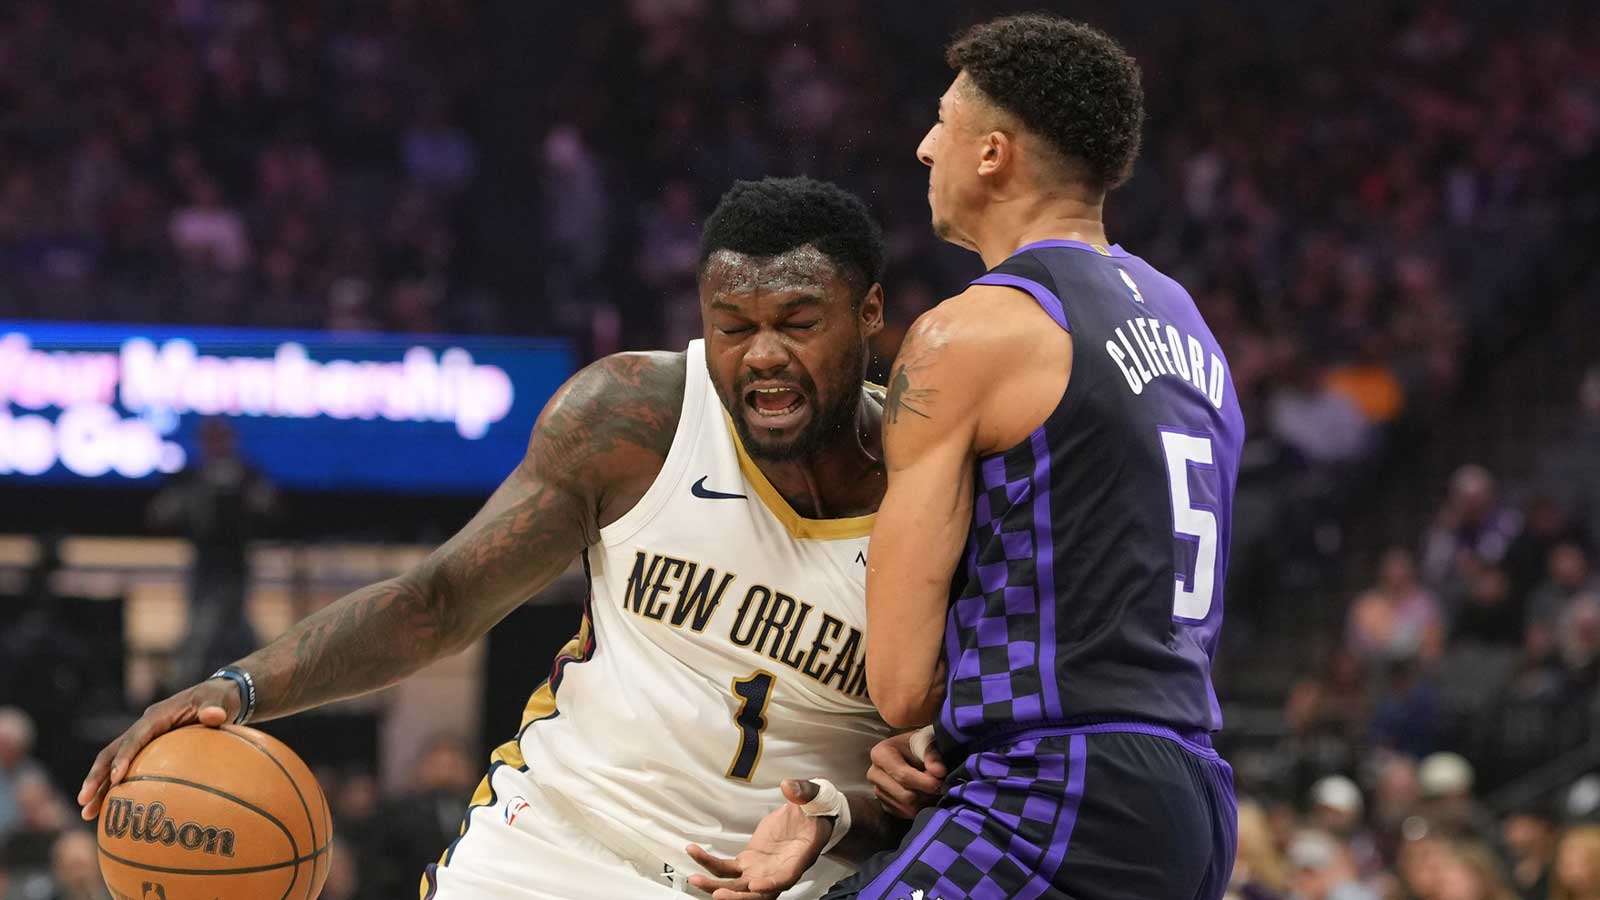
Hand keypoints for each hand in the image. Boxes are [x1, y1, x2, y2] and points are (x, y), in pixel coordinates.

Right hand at [77, 679, 238, 820]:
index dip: (124, 757)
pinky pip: (130, 770)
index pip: (135, 738)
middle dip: (96, 776)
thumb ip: (216, 707)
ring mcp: (144, 739)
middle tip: (84, 801)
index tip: (116, 778)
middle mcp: (144, 727)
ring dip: (99, 787)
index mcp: (157, 716)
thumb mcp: (220, 698)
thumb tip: (215, 715)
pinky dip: (118, 788)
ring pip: (113, 763)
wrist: (219, 697)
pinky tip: (113, 812)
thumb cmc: (219, 698)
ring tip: (87, 814)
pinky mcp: (148, 750)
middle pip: (112, 752)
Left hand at [686, 779, 832, 899]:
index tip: (756, 885)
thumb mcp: (814, 797)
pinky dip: (709, 863)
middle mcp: (777, 872)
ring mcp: (760, 870)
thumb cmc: (814, 812)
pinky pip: (725, 868)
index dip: (771, 885)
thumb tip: (789, 785)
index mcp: (798, 860)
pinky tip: (694, 852)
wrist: (807, 816)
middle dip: (737, 897)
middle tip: (718, 893)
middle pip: (756, 893)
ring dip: (715, 886)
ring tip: (695, 879)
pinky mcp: (747, 862)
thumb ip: (802, 792)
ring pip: (736, 885)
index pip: (785, 879)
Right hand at [867, 728, 945, 818]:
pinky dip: (918, 809)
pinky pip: (904, 815)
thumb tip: (939, 772)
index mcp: (880, 754)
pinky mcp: (885, 805)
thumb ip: (933, 756)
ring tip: (933, 790)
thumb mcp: (927, 743)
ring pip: (906, 808)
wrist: (913, 752)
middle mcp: (874, 774)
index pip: (903, 776)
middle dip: (926, 794)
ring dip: (924, 802)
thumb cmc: (919, 745)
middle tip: (940, 786)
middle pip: (905, 796)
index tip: (941, 781)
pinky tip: (925, 796)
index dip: (925, 782)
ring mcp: (878, 791)